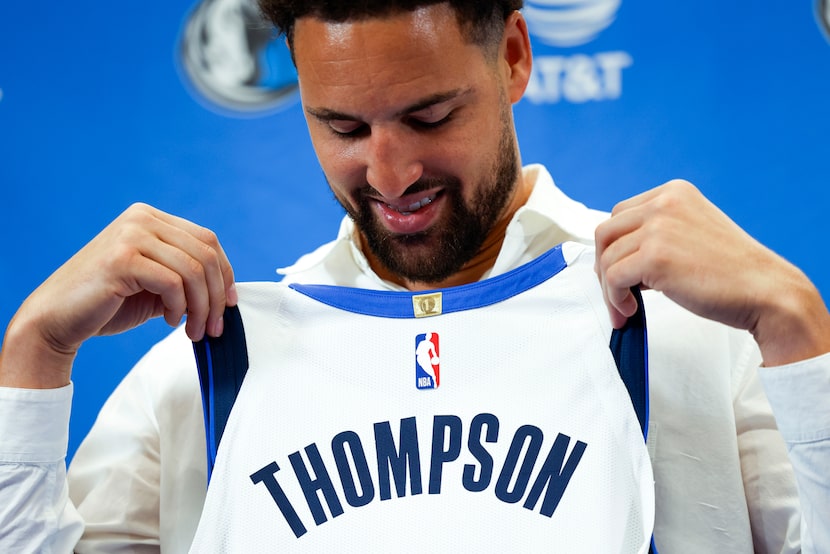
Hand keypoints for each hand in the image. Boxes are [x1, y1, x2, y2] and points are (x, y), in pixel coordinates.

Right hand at [0, 203, 236, 387]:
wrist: (56, 320)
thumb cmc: (108, 304)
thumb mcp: (157, 286)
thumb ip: (186, 279)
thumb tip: (227, 292)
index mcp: (151, 219)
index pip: (207, 240)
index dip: (226, 273)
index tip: (229, 304)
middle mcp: (142, 219)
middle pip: (205, 253)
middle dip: (217, 295)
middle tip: (214, 327)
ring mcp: (130, 235)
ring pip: (194, 270)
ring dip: (201, 307)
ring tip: (194, 330)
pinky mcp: (122, 258)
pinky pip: (172, 282)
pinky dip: (179, 307)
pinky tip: (169, 321)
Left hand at [594, 180, 829, 365]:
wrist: (766, 291)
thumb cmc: (731, 271)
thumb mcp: (690, 233)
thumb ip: (657, 233)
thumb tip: (618, 255)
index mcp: (674, 192)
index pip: (620, 214)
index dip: (614, 246)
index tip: (618, 270)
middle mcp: (664, 203)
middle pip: (606, 233)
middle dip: (604, 266)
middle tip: (615, 291)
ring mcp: (659, 228)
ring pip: (606, 258)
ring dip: (610, 289)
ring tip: (626, 307)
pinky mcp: (655, 256)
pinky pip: (613, 278)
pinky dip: (615, 299)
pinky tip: (631, 310)